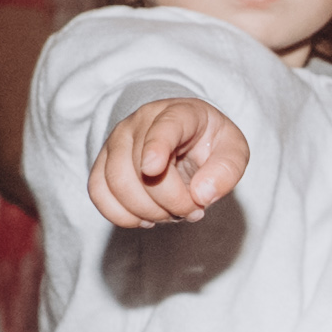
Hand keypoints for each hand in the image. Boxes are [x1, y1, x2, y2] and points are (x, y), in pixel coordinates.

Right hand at [95, 95, 250, 227]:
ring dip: (148, 211)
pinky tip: (145, 218)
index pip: (163, 127)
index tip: (154, 169)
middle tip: (194, 210)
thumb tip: (202, 194)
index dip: (155, 147)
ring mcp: (116, 141)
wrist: (186, 139)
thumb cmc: (209, 143)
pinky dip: (121, 215)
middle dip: (170, 201)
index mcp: (178, 113)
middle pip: (140, 168)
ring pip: (117, 184)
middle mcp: (140, 122)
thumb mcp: (233, 150)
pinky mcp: (103, 163)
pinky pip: (98, 193)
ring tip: (172, 214)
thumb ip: (227, 170)